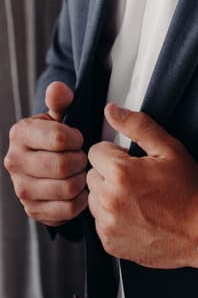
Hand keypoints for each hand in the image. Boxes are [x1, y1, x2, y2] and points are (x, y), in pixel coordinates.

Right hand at [3, 82, 87, 225]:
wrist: (47, 159)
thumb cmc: (57, 134)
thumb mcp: (59, 114)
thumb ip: (61, 100)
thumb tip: (58, 88)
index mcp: (20, 134)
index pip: (59, 138)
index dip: (77, 138)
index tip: (79, 137)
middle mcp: (14, 162)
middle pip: (63, 165)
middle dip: (81, 159)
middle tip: (82, 156)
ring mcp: (21, 189)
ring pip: (67, 188)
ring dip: (81, 179)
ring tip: (80, 171)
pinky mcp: (32, 210)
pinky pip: (67, 209)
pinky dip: (80, 200)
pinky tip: (78, 189)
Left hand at [87, 104, 197, 268]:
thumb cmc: (188, 191)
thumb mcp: (169, 148)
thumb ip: (137, 125)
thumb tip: (112, 111)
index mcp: (121, 173)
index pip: (95, 151)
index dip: (115, 152)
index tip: (131, 160)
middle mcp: (109, 201)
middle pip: (92, 175)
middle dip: (110, 173)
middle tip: (137, 179)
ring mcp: (108, 225)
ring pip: (93, 199)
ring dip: (108, 195)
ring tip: (136, 197)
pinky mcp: (110, 244)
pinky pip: (99, 222)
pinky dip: (112, 217)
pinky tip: (135, 214)